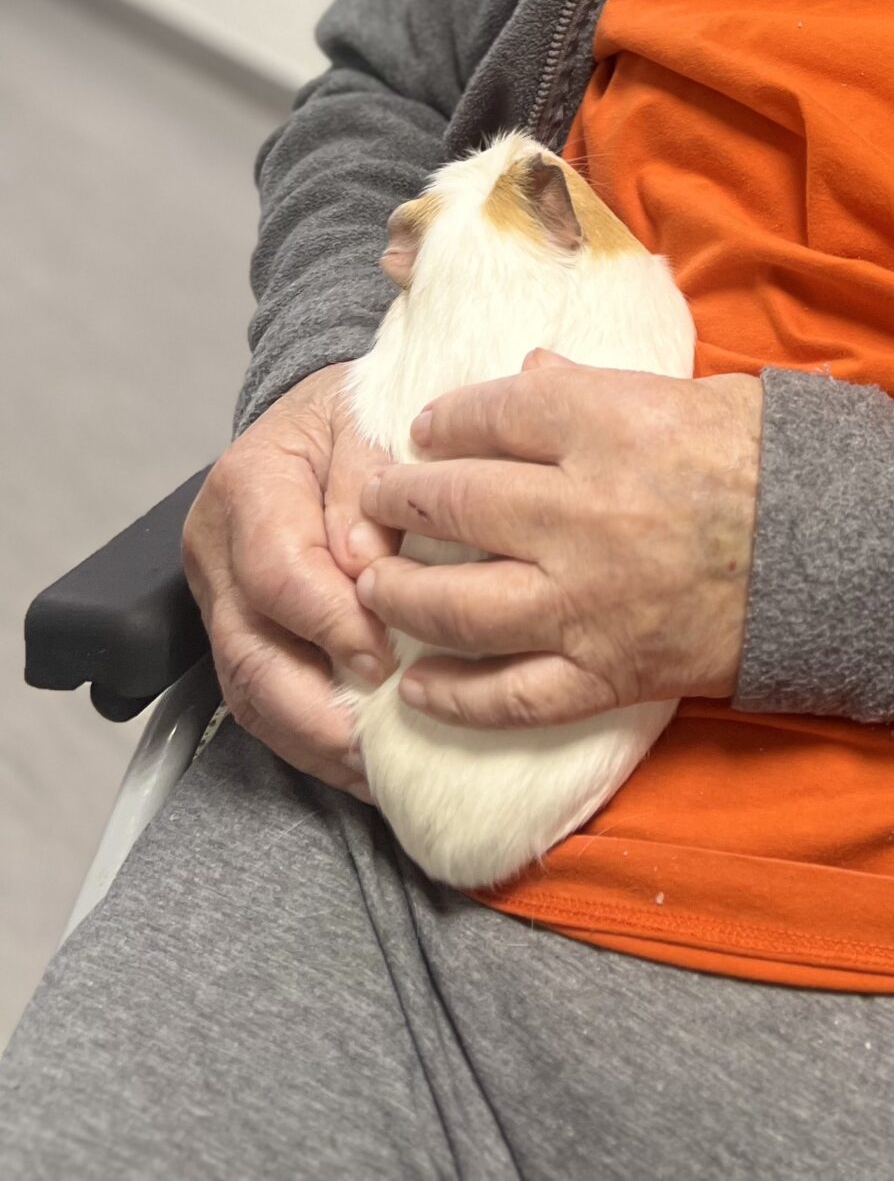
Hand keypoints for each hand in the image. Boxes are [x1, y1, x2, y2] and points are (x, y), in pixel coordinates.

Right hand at [181, 361, 400, 799]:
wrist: (320, 411)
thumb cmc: (352, 412)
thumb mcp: (370, 414)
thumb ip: (371, 478)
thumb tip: (367, 560)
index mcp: (247, 484)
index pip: (278, 573)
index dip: (331, 624)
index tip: (388, 657)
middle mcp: (217, 548)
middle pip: (250, 652)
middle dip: (316, 712)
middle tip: (380, 743)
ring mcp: (219, 596)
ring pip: (247, 691)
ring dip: (312, 740)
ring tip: (375, 770)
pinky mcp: (237, 629)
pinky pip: (260, 699)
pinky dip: (308, 737)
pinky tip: (360, 760)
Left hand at [354, 354, 763, 728]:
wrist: (847, 555)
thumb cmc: (774, 462)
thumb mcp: (694, 396)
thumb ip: (599, 388)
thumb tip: (531, 373)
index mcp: (605, 427)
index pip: (490, 414)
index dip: (445, 421)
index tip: (426, 431)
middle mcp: (579, 512)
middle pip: (455, 504)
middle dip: (401, 502)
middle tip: (378, 503)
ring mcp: (586, 600)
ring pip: (459, 605)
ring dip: (404, 597)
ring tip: (377, 590)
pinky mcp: (606, 672)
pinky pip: (509, 696)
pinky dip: (454, 697)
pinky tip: (417, 687)